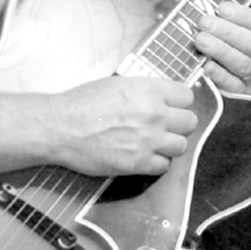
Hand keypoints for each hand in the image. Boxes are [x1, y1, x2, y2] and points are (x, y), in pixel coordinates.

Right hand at [48, 76, 198, 175]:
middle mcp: (155, 114)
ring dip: (170, 144)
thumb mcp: (118, 84)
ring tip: (154, 142)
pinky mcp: (138, 162)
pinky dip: (156, 162)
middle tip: (164, 127)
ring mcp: (149, 140)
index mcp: (150, 90)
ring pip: (181, 145)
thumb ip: (145, 90)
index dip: (179, 103)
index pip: (187, 96)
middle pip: (190, 122)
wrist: (60, 127)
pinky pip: (164, 165)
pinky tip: (143, 155)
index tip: (171, 107)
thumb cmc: (82, 103)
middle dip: (178, 124)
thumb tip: (162, 97)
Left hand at [192, 0, 250, 94]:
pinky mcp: (245, 93)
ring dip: (220, 50)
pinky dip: (220, 75)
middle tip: (204, 22)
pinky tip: (206, 65)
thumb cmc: (239, 44)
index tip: (221, 8)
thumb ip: (229, 19)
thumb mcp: (243, 29)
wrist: (250, 75)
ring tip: (200, 39)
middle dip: (226, 32)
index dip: (244, 16)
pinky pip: (234, 86)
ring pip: (243, 64)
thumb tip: (205, 8)